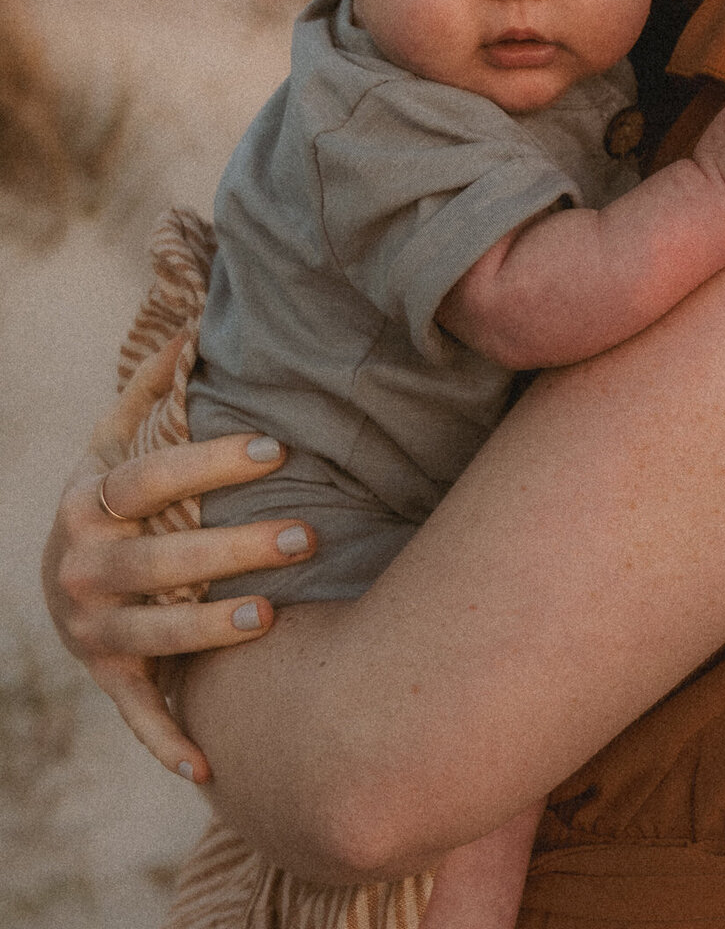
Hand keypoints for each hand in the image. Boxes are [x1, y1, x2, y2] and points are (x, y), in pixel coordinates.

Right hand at [42, 336, 314, 783]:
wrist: (57, 576)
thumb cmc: (110, 497)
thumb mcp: (112, 438)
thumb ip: (151, 388)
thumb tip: (196, 318)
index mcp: (88, 502)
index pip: (149, 480)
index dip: (210, 463)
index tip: (276, 448)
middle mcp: (83, 569)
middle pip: (159, 561)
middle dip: (232, 549)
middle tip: (306, 535)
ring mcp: (93, 630)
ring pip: (152, 636)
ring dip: (208, 633)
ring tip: (269, 616)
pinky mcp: (108, 678)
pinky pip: (137, 715)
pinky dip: (168, 743)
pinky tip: (210, 768)